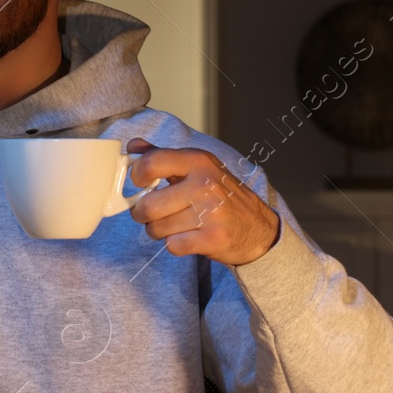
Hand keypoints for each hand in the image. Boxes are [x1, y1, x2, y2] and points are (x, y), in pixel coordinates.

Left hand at [125, 138, 279, 266]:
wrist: (258, 227)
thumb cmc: (221, 195)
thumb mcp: (197, 167)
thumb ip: (163, 156)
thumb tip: (133, 146)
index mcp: (198, 161)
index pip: (151, 163)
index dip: (137, 175)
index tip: (140, 183)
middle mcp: (205, 184)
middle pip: (148, 205)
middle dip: (143, 214)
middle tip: (152, 213)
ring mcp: (211, 212)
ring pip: (157, 228)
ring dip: (159, 231)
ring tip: (175, 224)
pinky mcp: (213, 238)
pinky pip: (172, 245)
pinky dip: (175, 245)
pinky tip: (188, 236)